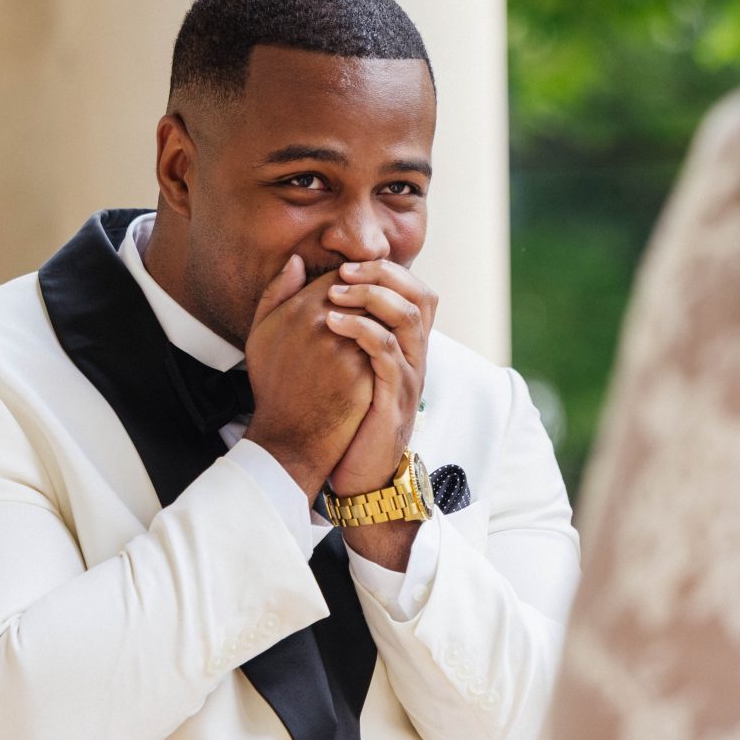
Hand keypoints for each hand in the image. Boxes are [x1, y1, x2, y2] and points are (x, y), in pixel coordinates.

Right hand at [242, 258, 372, 496]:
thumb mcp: (261, 334)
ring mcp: (345, 347)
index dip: (349, 284)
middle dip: (368, 299)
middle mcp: (322, 323)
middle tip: (372, 312)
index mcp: (297, 309)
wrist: (289, 436)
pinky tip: (383, 353)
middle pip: (361, 293)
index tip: (352, 297)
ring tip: (379, 332)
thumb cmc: (274, 385)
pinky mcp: (364, 371)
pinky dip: (386, 344)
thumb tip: (296, 260)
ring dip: (381, 320)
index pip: (337, 277)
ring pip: (377, 317)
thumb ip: (276, 292)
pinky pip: (385, 344)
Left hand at [324, 262, 436, 569]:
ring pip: (409, 320)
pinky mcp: (395, 400)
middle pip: (421, 297)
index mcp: (406, 347)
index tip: (347, 265)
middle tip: (342, 272)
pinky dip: (362, 330)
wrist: (357, 475)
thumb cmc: (346, 419)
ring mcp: (409, 378)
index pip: (416, 291)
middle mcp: (415, 358)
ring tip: (333, 292)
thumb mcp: (345, 367)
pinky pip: (387, 354)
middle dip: (382, 276)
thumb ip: (340, 327)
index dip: (388, 271)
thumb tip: (318, 280)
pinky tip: (331, 321)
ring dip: (372, 297)